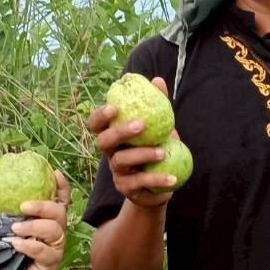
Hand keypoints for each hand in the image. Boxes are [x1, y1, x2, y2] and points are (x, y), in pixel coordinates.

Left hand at [8, 170, 71, 269]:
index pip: (61, 198)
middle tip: (23, 207)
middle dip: (42, 206)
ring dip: (33, 227)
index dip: (61, 186)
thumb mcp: (6, 221)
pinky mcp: (51, 262)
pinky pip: (44, 251)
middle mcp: (57, 229)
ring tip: (15, 229)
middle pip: (59, 212)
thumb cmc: (11, 243)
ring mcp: (56, 246)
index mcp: (48, 217)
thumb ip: (3, 205)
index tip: (56, 173)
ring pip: (54, 231)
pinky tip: (17, 244)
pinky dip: (29, 245)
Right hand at [85, 75, 177, 208]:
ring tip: (163, 151)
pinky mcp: (127, 189)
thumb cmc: (155, 149)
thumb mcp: (158, 128)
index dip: (100, 115)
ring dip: (142, 154)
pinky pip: (140, 183)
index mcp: (113, 136)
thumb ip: (156, 105)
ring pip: (121, 161)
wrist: (160, 186)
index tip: (115, 107)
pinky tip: (173, 179)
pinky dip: (157, 179)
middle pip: (104, 141)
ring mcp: (117, 172)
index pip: (96, 124)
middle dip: (119, 131)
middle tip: (141, 124)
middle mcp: (110, 153)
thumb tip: (158, 80)